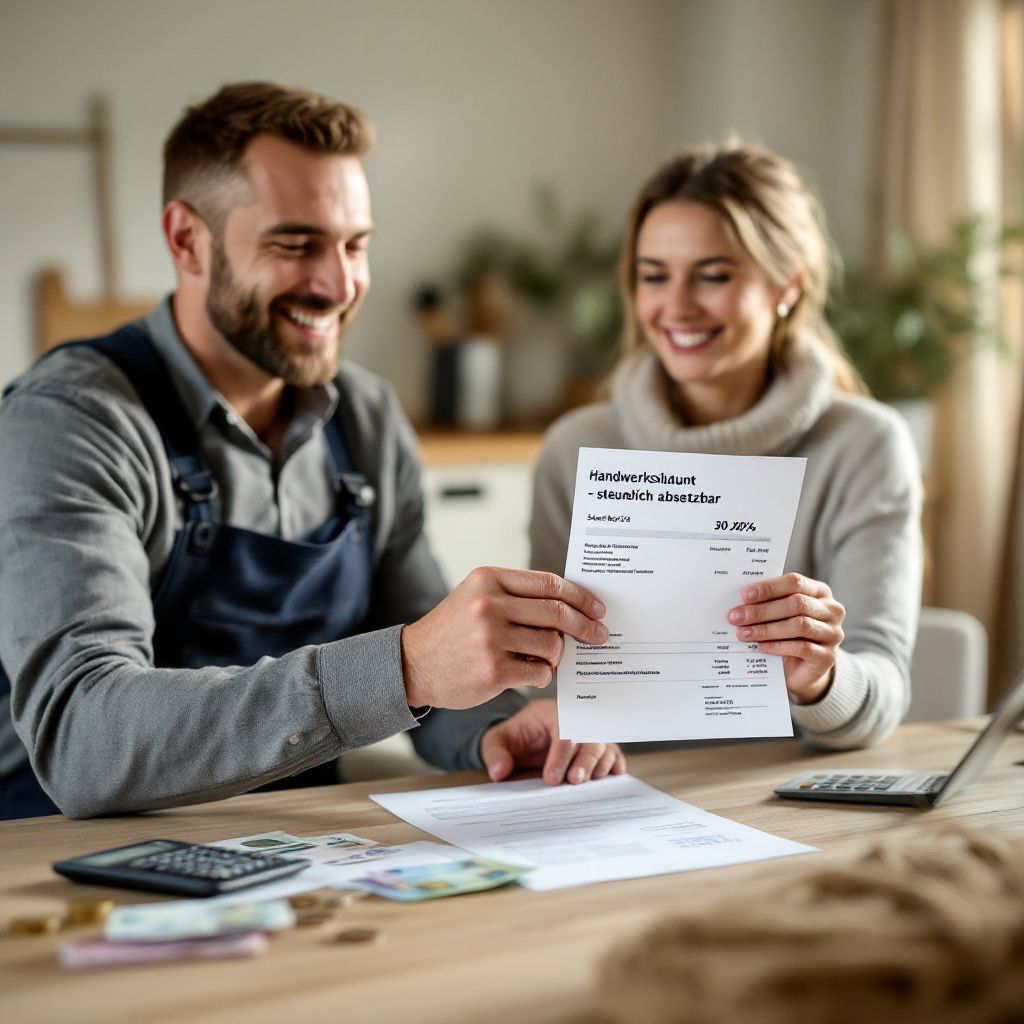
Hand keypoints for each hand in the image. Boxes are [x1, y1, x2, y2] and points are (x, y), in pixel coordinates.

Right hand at [401, 567, 607, 709]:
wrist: (412, 664)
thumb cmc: (452, 631)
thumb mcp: (476, 596)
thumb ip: (516, 595)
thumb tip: (570, 605)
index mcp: (489, 579)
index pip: (549, 583)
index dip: (579, 597)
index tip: (596, 608)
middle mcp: (490, 604)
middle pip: (557, 612)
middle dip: (584, 626)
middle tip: (599, 635)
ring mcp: (492, 638)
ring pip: (552, 645)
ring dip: (558, 654)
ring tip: (547, 658)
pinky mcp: (494, 670)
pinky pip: (540, 672)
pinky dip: (543, 674)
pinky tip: (532, 672)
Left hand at [479, 699, 626, 784]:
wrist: (526, 736)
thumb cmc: (515, 736)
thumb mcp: (497, 740)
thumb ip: (495, 753)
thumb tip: (499, 771)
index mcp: (553, 713)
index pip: (563, 731)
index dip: (559, 755)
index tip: (550, 778)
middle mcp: (576, 721)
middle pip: (589, 738)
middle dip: (584, 761)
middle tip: (574, 782)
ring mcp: (590, 734)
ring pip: (604, 746)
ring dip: (600, 765)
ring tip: (590, 784)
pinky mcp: (599, 748)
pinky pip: (614, 754)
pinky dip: (614, 765)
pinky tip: (611, 776)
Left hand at [728, 573, 844, 702]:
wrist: (802, 670)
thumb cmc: (788, 634)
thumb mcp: (780, 614)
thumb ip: (769, 603)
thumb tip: (740, 601)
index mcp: (820, 592)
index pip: (795, 582)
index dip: (769, 588)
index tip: (745, 595)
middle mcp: (832, 610)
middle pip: (796, 603)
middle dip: (762, 610)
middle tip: (736, 617)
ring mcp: (833, 634)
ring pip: (799, 625)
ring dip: (766, 629)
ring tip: (743, 633)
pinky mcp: (828, 657)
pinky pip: (801, 647)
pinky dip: (777, 646)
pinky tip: (760, 647)